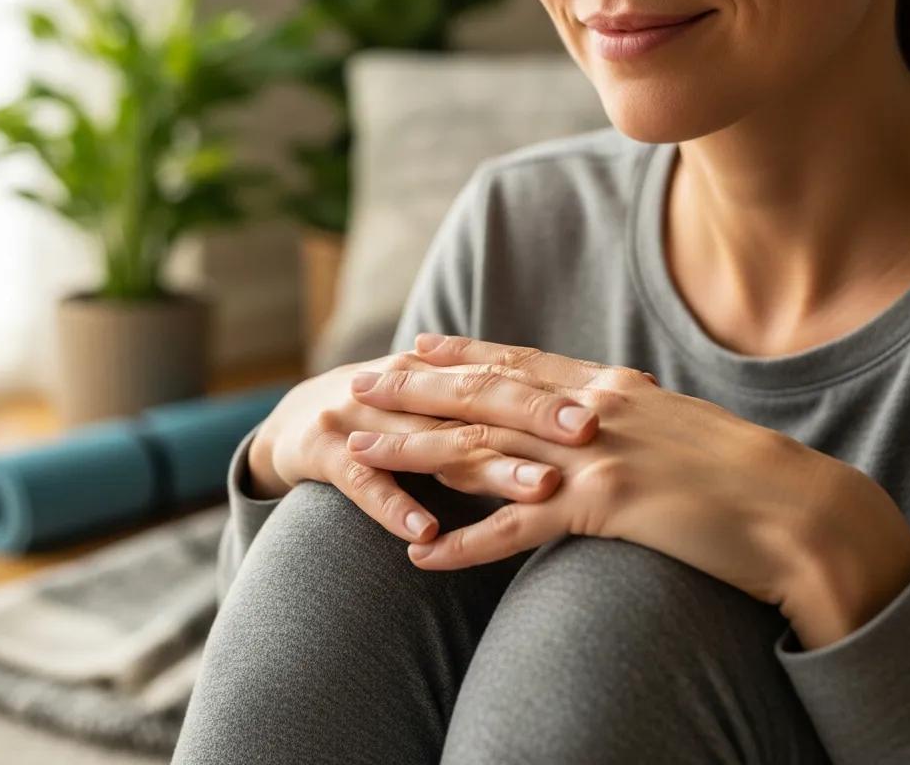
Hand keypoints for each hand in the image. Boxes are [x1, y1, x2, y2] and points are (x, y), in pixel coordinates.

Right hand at [253, 348, 598, 548]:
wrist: (294, 422)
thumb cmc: (385, 420)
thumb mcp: (436, 403)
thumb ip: (493, 407)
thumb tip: (585, 417)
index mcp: (439, 373)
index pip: (506, 375)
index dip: (558, 388)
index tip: (615, 403)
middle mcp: (405, 387)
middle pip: (479, 400)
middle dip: (536, 415)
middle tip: (591, 434)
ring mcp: (365, 418)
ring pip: (433, 443)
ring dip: (488, 468)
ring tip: (541, 490)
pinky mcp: (325, 454)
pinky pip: (363, 483)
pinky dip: (394, 506)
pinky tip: (427, 535)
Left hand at [346, 333, 844, 621]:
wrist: (793, 505)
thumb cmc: (735, 465)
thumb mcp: (668, 419)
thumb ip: (620, 410)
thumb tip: (589, 405)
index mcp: (602, 386)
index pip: (514, 362)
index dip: (459, 353)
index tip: (413, 346)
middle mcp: (587, 409)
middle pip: (480, 395)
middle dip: (413, 392)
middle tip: (357, 388)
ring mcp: (591, 454)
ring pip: (482, 449)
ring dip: (414, 454)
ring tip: (359, 456)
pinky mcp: (603, 505)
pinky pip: (517, 527)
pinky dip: (465, 543)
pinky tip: (422, 554)